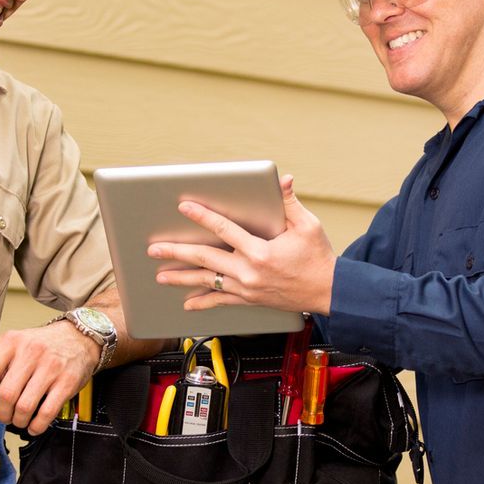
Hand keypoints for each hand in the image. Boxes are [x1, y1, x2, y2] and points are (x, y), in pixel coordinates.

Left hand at [0, 320, 100, 435]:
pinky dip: (37, 425)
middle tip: (4, 417)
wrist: (79, 338)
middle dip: (2, 414)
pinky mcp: (67, 382)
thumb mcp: (13, 352)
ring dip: (18, 421)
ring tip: (19, 420)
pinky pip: (47, 412)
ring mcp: (51, 367)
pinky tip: (34, 426)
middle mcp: (30, 352)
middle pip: (6, 394)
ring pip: (25, 406)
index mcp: (11, 342)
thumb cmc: (41, 347)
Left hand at [148, 174, 336, 316]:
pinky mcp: (250, 300)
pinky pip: (221, 301)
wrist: (328, 292)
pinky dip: (203, 302)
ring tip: (160, 275)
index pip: (225, 229)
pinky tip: (187, 304)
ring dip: (182, 278)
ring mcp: (247, 289)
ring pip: (207, 281)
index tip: (184, 207)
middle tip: (155, 248)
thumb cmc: (318, 257)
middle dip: (177, 252)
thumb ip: (290, 203)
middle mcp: (249, 272)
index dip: (203, 216)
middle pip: (205, 259)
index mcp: (261, 251)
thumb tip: (284, 179)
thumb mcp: (307, 226)